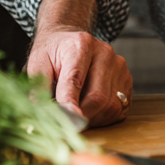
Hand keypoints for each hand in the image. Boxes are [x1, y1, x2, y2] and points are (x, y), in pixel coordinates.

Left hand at [28, 0, 131, 127]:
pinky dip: (104, 117)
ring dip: (93, 119)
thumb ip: (39, 86)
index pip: (75, 82)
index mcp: (80, 45)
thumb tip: (40, 112)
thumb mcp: (38, 63)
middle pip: (97, 98)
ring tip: (77, 114)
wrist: (70, 39)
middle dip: (81, 118)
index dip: (71, 107)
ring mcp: (118, 66)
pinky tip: (90, 111)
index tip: (68, 124)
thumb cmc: (53, 53)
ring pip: (111, 107)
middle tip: (66, 125)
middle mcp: (104, 53)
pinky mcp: (126, 78)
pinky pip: (120, 108)